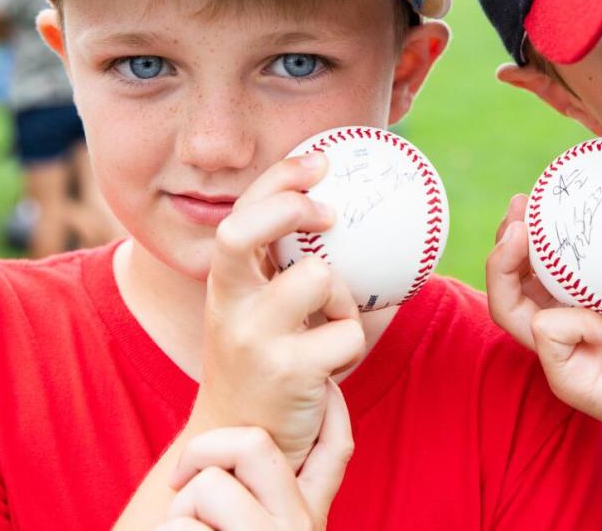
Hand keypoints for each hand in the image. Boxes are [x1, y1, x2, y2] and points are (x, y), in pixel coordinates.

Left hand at [160, 381, 352, 530]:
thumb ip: (269, 499)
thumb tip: (251, 441)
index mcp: (310, 521)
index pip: (337, 449)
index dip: (332, 407)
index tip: (324, 387)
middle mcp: (300, 530)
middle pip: (255, 444)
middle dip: (204, 451)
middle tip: (183, 482)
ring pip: (208, 487)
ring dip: (177, 516)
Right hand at [191, 153, 365, 471]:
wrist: (243, 439)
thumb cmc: (271, 363)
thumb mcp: (269, 312)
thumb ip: (300, 271)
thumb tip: (373, 228)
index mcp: (228, 282)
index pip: (241, 213)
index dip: (278, 178)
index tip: (321, 162)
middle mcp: (229, 303)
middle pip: (242, 231)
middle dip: (290, 207)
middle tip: (331, 214)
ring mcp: (253, 337)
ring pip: (319, 277)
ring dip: (342, 296)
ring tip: (330, 324)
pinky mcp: (286, 370)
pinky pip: (349, 332)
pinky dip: (354, 343)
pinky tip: (332, 365)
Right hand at [487, 194, 601, 465]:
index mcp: (595, 291)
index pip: (547, 252)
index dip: (533, 220)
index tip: (543, 187)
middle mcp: (570, 316)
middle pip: (509, 276)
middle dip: (502, 239)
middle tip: (520, 213)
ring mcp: (565, 347)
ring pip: (506, 306)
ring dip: (502, 269)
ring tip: (520, 240)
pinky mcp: (569, 377)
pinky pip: (550, 336)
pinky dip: (573, 321)